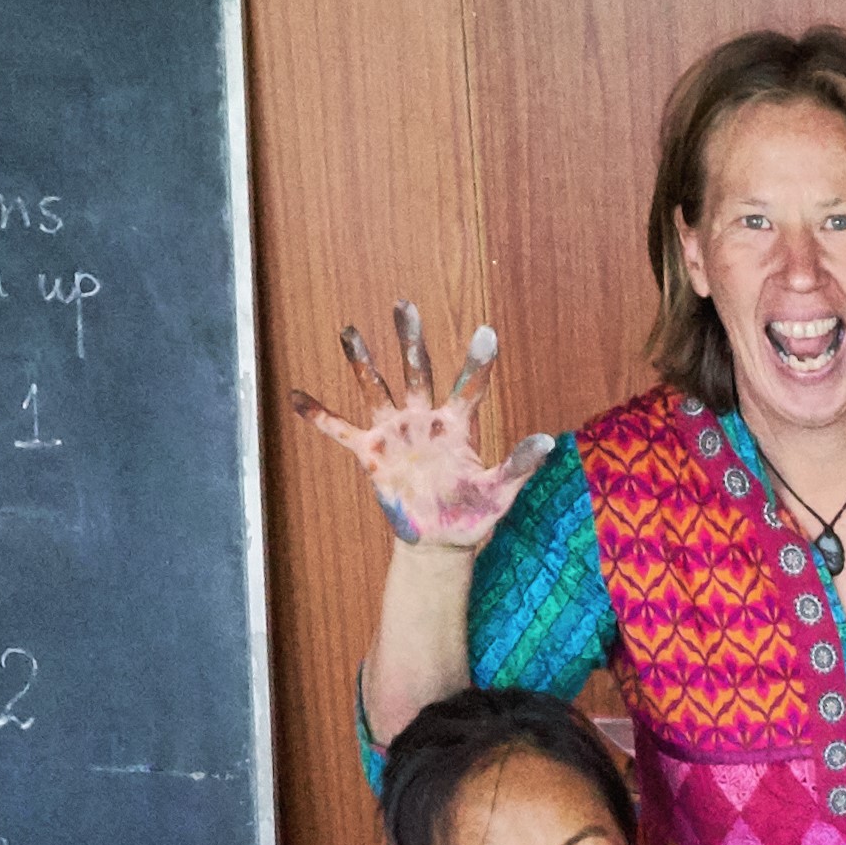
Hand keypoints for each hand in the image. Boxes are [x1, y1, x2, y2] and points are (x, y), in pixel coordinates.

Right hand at [285, 305, 548, 553]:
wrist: (439, 541)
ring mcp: (396, 433)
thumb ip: (518, 465)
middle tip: (404, 303)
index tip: (487, 333)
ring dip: (363, 363)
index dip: (478, 363)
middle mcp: (425, 419)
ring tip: (350, 332)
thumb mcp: (498, 492)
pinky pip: (340, 431)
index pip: (469, 388)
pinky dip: (319, 416)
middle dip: (410, 340)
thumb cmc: (472, 514)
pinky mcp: (371, 453)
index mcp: (458, 426)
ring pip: (377, 389)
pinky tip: (297, 397)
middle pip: (417, 372)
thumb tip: (548, 442)